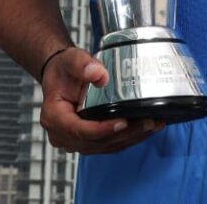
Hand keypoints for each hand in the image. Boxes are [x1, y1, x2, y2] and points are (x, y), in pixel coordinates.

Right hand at [38, 48, 162, 153]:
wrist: (61, 74)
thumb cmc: (63, 69)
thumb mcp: (70, 59)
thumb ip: (82, 64)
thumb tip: (100, 75)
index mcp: (54, 117)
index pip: (80, 130)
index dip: (103, 129)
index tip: (124, 122)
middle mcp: (63, 134)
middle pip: (97, 142)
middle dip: (125, 134)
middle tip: (148, 122)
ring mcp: (76, 140)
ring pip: (106, 146)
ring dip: (130, 138)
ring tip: (152, 125)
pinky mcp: (88, 140)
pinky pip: (109, 144)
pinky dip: (127, 138)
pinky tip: (144, 129)